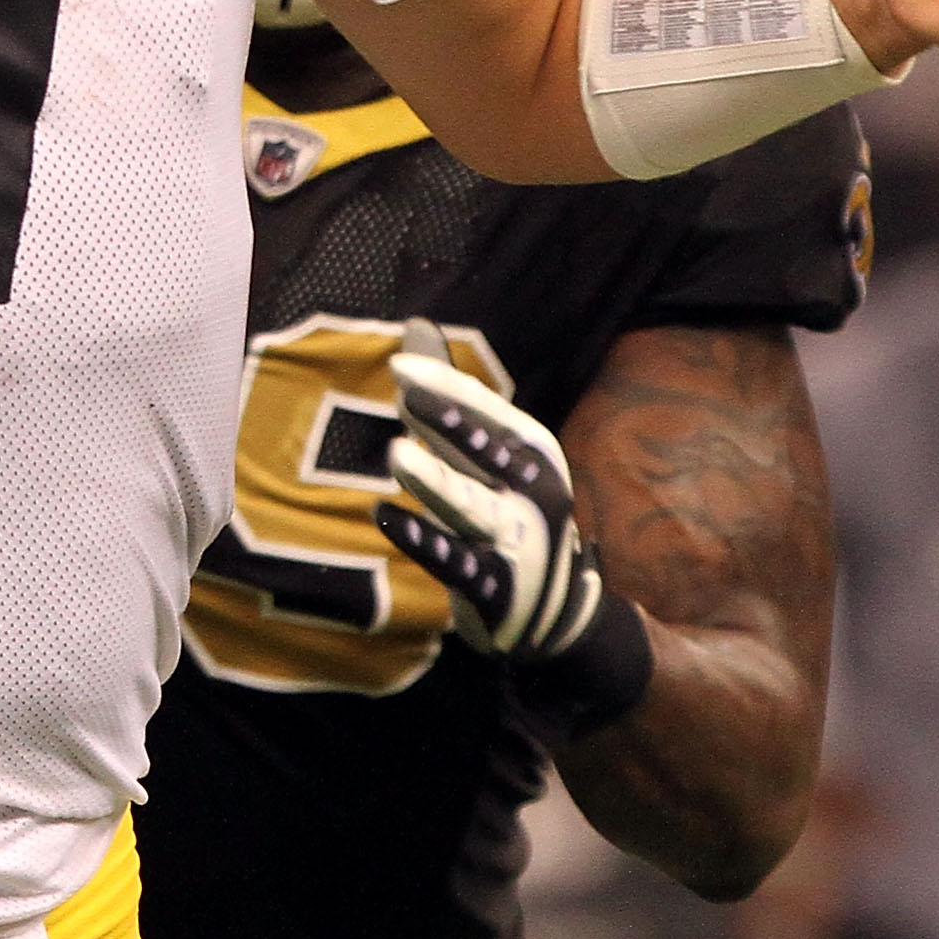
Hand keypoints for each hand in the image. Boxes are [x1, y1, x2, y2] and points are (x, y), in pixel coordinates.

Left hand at [375, 328, 611, 661]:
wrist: (553, 613)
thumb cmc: (507, 510)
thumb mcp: (489, 453)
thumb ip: (450, 396)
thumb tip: (414, 325)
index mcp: (534, 451)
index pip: (488, 410)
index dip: (445, 386)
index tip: (398, 364)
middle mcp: (535, 491)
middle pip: (488, 451)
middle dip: (451, 421)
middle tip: (407, 392)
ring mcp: (518, 541)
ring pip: (471, 506)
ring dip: (436, 481)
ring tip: (396, 453)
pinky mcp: (494, 585)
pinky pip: (453, 560)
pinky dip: (421, 539)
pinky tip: (385, 516)